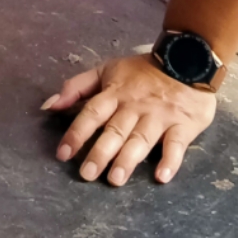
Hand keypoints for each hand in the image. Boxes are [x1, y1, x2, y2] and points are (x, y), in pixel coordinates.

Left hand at [43, 54, 216, 185]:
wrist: (188, 59)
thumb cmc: (143, 71)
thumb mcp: (107, 71)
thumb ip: (77, 87)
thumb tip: (48, 106)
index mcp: (115, 94)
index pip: (92, 114)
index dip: (76, 133)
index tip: (62, 154)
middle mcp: (135, 107)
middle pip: (115, 130)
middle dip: (100, 152)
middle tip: (87, 174)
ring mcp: (159, 116)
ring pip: (141, 139)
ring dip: (128, 159)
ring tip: (115, 179)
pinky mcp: (183, 125)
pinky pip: (176, 144)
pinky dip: (171, 160)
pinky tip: (161, 176)